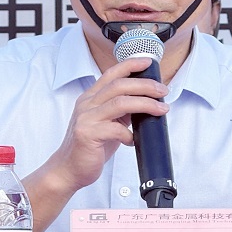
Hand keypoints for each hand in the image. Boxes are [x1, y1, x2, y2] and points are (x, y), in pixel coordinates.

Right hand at [46, 56, 168, 192]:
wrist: (68, 169)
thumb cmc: (90, 147)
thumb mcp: (105, 122)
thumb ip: (120, 111)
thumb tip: (146, 102)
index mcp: (91, 98)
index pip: (111, 74)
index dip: (130, 65)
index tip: (147, 62)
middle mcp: (87, 104)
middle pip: (119, 85)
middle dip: (145, 85)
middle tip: (163, 91)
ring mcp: (86, 118)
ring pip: (120, 103)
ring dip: (145, 104)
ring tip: (161, 109)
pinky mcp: (88, 134)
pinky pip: (115, 129)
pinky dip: (130, 134)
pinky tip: (134, 140)